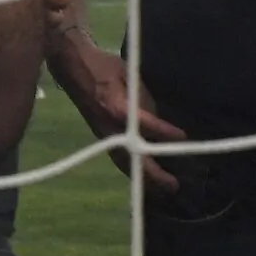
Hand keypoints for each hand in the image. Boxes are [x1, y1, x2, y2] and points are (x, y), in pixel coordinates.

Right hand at [51, 32, 184, 194]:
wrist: (73, 67)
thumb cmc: (102, 66)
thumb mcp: (128, 74)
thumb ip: (142, 97)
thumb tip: (157, 118)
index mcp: (116, 106)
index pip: (143, 123)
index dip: (162, 131)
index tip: (182, 137)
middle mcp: (108, 126)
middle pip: (131, 155)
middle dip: (152, 173)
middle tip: (173, 186)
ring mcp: (102, 134)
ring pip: (123, 162)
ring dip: (143, 178)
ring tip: (163, 189)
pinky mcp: (100, 135)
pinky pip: (118, 156)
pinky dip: (132, 169)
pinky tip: (143, 176)